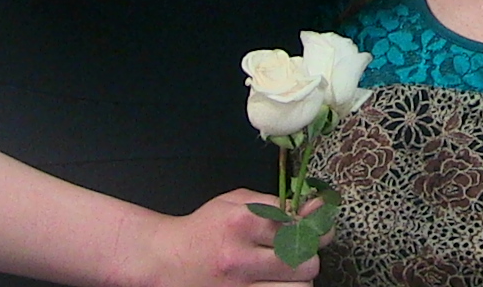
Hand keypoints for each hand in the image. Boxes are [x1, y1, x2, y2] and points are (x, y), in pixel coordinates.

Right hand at [140, 189, 320, 286]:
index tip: (311, 229)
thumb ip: (278, 203)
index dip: (312, 228)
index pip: (300, 226)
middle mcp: (240, 257)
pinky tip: (272, 282)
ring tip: (284, 271)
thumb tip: (317, 207)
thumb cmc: (204, 229)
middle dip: (307, 255)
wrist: (165, 260)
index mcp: (242, 222)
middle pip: (306, 262)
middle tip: (296, 252)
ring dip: (298, 279)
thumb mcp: (236, 203)